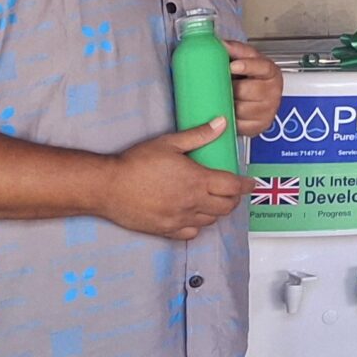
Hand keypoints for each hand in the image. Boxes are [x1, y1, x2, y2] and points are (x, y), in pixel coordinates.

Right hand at [101, 119, 250, 239]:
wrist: (106, 186)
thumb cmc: (135, 162)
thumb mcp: (168, 143)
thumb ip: (198, 135)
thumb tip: (222, 123)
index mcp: (197, 181)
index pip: (233, 187)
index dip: (245, 185)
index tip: (249, 183)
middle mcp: (192, 203)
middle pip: (226, 206)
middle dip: (233, 198)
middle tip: (232, 191)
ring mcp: (180, 219)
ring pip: (211, 220)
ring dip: (216, 211)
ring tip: (213, 201)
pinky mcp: (166, 230)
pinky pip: (192, 233)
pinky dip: (198, 225)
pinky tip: (193, 216)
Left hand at [225, 39, 282, 135]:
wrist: (255, 99)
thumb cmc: (249, 78)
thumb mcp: (245, 60)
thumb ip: (235, 50)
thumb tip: (219, 43)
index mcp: (271, 72)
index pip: (262, 67)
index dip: (247, 66)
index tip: (232, 66)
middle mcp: (273, 92)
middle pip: (247, 90)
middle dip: (232, 88)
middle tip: (222, 85)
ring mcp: (267, 111)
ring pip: (241, 108)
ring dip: (228, 104)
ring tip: (223, 98)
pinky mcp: (259, 126)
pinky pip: (239, 124)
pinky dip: (229, 118)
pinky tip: (226, 111)